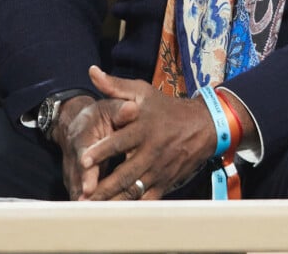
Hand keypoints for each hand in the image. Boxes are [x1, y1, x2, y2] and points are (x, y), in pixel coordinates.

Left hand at [76, 66, 216, 200]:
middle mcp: (152, 150)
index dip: (102, 151)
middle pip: (125, 172)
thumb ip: (115, 86)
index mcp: (144, 127)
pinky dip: (132, 207)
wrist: (203, 125)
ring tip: (93, 209)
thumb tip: (92, 72)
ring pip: (134, 189)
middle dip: (104, 185)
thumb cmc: (166, 107)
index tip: (84, 160)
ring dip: (114, 200)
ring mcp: (159, 169)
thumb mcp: (142, 91)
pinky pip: (147, 199)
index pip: (120, 141)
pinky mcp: (165, 182)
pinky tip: (116, 214)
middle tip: (84, 194)